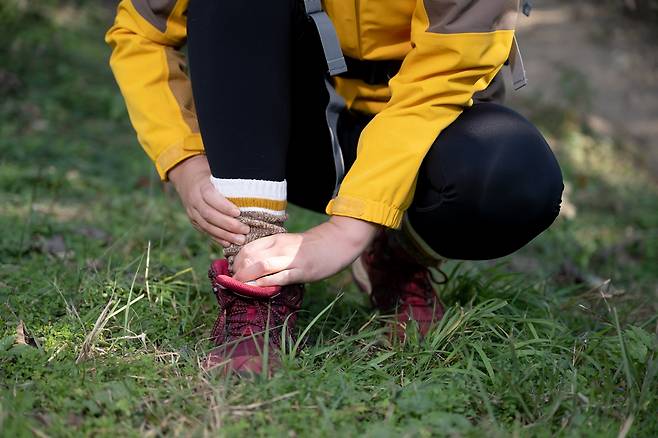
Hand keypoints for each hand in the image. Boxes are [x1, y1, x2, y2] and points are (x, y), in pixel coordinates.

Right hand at [168, 155, 248, 246]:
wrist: (188, 178)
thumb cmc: (211, 174)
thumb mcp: (218, 171)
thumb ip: (230, 180)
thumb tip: (254, 184)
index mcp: (201, 186)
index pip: (211, 197)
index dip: (224, 206)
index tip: (239, 212)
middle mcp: (194, 200)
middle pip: (210, 215)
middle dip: (228, 225)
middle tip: (245, 229)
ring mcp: (192, 212)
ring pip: (207, 226)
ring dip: (225, 235)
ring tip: (240, 240)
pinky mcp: (194, 221)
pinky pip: (205, 231)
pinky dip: (217, 238)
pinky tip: (228, 243)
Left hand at [232, 216, 378, 285]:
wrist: (336, 242)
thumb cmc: (310, 246)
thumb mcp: (287, 244)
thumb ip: (272, 252)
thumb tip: (252, 267)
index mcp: (275, 239)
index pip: (247, 249)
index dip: (236, 263)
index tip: (234, 274)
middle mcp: (280, 247)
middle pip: (249, 258)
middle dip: (238, 273)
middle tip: (235, 284)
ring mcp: (291, 259)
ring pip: (261, 266)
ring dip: (247, 279)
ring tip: (242, 288)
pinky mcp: (302, 270)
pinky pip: (280, 277)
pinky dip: (266, 284)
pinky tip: (259, 289)